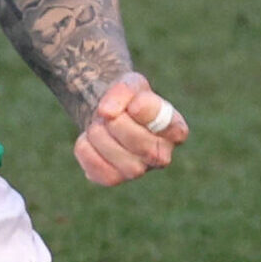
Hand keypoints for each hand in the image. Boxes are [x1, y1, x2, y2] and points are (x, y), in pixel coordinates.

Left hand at [73, 73, 189, 186]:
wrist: (106, 112)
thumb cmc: (127, 98)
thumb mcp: (130, 83)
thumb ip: (124, 90)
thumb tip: (107, 112)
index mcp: (174, 130)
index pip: (173, 129)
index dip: (148, 114)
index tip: (132, 104)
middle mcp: (162, 155)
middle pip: (144, 147)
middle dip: (118, 123)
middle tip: (109, 113)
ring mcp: (139, 170)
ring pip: (121, 160)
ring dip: (99, 134)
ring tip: (98, 123)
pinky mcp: (114, 178)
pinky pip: (98, 170)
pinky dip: (86, 149)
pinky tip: (89, 139)